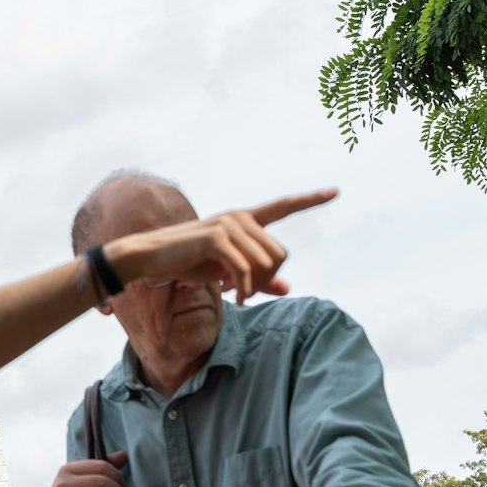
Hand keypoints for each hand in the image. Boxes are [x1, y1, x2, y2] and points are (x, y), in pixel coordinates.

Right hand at [105, 189, 337, 301]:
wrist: (151, 257)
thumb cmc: (188, 262)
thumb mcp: (227, 272)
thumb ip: (258, 278)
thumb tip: (288, 288)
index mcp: (244, 221)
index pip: (282, 207)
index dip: (310, 200)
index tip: (335, 191)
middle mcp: (239, 217)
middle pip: (280, 254)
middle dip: (267, 279)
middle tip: (244, 292)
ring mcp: (228, 224)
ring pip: (266, 263)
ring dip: (253, 286)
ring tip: (233, 292)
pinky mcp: (216, 237)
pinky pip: (246, 269)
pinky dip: (243, 288)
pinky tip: (232, 295)